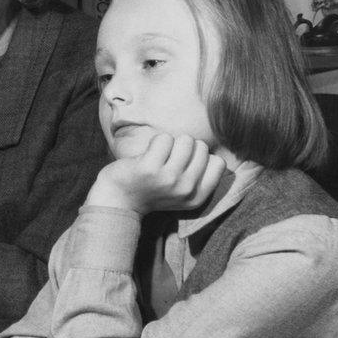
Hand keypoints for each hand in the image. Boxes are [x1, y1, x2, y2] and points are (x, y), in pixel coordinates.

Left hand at [85, 134, 226, 214]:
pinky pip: (164, 138)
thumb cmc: (152, 189)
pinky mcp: (150, 168)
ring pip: (186, 140)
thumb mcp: (182, 192)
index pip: (218, 163)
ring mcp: (168, 179)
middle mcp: (186, 189)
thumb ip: (201, 176)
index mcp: (197, 197)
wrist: (119, 199)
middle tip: (167, 160)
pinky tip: (147, 155)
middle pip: (201, 147)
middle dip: (185, 147)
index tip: (184, 165)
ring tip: (158, 156)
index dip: (201, 157)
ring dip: (171, 142)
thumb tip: (215, 152)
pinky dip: (156, 141)